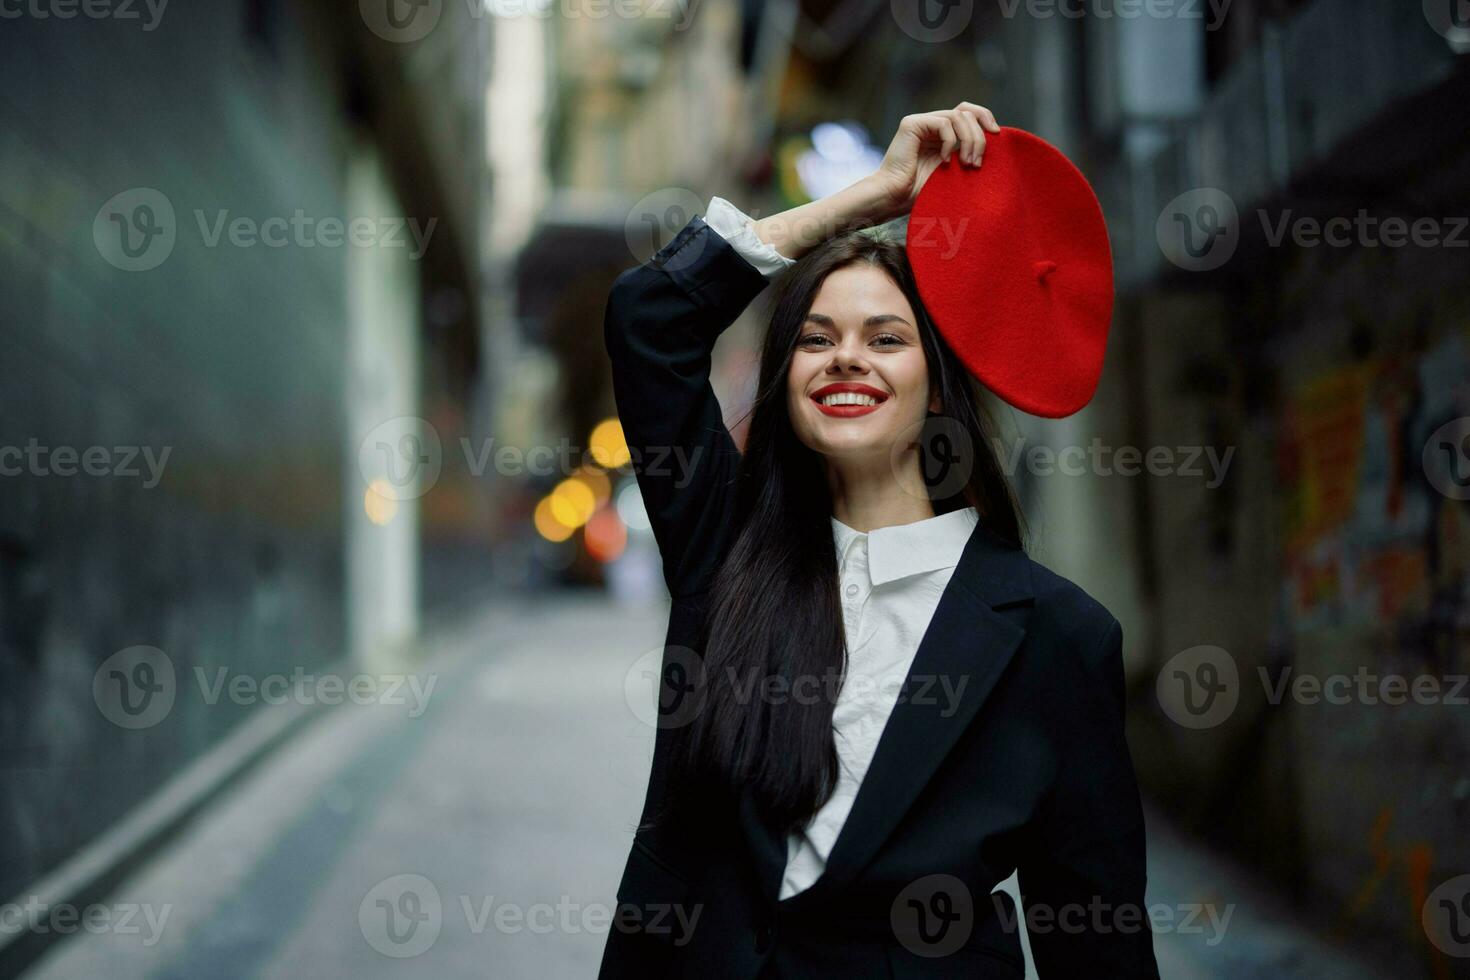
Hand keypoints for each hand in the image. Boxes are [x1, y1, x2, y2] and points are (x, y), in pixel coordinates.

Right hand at [871, 102, 999, 217]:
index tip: (997, 136)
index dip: (986, 118)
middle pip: (967, 112)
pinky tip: (945, 161)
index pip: (969, 113)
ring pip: (959, 116)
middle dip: (980, 137)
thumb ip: (969, 153)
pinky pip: (944, 123)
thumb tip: (996, 140)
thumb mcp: (955, 170)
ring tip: (967, 164)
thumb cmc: (922, 192)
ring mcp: (921, 122)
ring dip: (970, 140)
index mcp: (942, 133)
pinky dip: (951, 142)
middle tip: (977, 163)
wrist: (894, 198)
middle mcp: (931, 124)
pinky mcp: (912, 123)